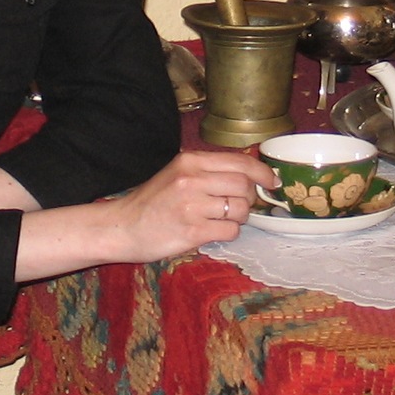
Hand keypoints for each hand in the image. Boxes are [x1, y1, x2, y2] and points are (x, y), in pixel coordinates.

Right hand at [106, 149, 271, 264]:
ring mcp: (192, 206)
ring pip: (241, 209)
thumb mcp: (178, 174)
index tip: (272, 182)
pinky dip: (227, 233)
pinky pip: (230, 231)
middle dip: (249, 198)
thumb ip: (210, 170)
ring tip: (220, 220)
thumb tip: (252, 171)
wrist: (122, 227)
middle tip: (237, 206)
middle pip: (244, 185)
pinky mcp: (192, 231)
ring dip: (239, 218)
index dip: (262, 172)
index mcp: (190, 161)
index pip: (240, 161)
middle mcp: (192, 179)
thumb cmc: (153, 202)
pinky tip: (211, 232)